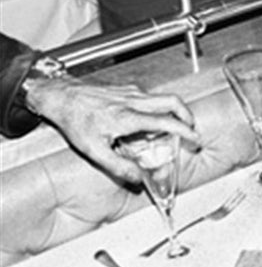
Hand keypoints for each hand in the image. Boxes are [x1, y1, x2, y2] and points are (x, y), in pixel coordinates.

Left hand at [26, 77, 199, 182]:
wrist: (62, 96)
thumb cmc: (75, 120)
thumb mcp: (93, 150)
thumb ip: (117, 166)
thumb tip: (137, 178)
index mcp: (128, 117)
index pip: (165, 121)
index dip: (184, 129)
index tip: (194, 137)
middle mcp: (134, 101)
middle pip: (173, 101)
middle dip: (187, 115)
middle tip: (191, 128)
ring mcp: (132, 92)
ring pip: (163, 98)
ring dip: (174, 111)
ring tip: (172, 127)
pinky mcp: (128, 89)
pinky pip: (150, 98)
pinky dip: (158, 108)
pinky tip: (148, 120)